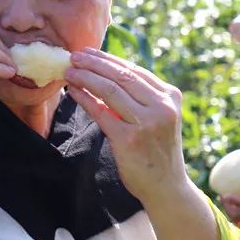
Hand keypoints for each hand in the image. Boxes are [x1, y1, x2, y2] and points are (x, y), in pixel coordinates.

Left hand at [64, 48, 186, 204]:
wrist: (166, 187)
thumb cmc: (156, 150)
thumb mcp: (156, 117)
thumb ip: (140, 97)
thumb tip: (104, 73)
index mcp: (170, 96)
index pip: (134, 70)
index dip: (108, 60)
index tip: (89, 52)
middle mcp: (162, 106)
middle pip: (121, 76)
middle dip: (94, 63)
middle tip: (74, 56)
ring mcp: (147, 122)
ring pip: (110, 89)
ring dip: (86, 77)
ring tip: (69, 71)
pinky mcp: (129, 139)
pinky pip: (101, 112)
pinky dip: (84, 98)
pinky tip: (73, 91)